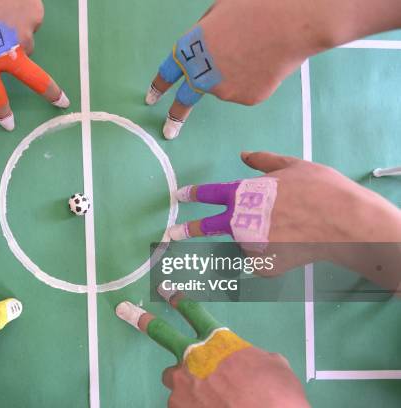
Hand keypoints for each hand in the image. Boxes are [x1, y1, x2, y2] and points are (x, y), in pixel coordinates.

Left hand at [0, 0, 69, 130]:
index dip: (2, 111)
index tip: (9, 123)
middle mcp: (11, 54)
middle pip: (38, 81)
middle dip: (52, 93)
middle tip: (62, 101)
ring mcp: (27, 32)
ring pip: (26, 38)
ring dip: (15, 32)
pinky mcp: (36, 12)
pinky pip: (28, 17)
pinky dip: (18, 11)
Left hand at [116, 288, 307, 407]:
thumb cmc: (276, 393)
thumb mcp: (273, 365)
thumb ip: (253, 358)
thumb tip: (251, 364)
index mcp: (216, 341)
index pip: (194, 312)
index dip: (180, 301)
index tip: (167, 292)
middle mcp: (191, 357)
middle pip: (162, 334)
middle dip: (143, 321)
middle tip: (125, 311)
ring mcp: (180, 384)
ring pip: (173, 379)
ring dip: (184, 383)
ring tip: (206, 394)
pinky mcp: (177, 407)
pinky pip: (181, 404)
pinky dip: (193, 406)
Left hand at [145, 0, 400, 138]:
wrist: (292, 21)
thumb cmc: (254, 7)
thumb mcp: (219, 12)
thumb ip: (205, 34)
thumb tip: (206, 48)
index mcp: (188, 50)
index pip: (167, 73)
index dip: (158, 86)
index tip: (151, 99)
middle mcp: (200, 75)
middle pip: (185, 101)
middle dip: (175, 118)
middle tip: (169, 131)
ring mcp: (223, 91)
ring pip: (227, 86)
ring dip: (237, 74)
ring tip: (257, 50)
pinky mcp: (247, 99)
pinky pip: (249, 90)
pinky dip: (257, 79)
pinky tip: (268, 61)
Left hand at [168, 151, 400, 243]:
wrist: (343, 222)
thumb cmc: (319, 188)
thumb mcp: (292, 165)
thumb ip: (264, 161)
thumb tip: (243, 155)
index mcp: (243, 194)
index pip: (210, 193)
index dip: (193, 193)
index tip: (180, 195)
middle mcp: (239, 221)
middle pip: (208, 227)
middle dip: (188, 230)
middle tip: (170, 233)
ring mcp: (250, 246)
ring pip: (246, 242)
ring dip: (256, 238)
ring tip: (287, 230)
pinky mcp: (264, 266)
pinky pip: (262, 260)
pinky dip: (272, 255)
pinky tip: (292, 246)